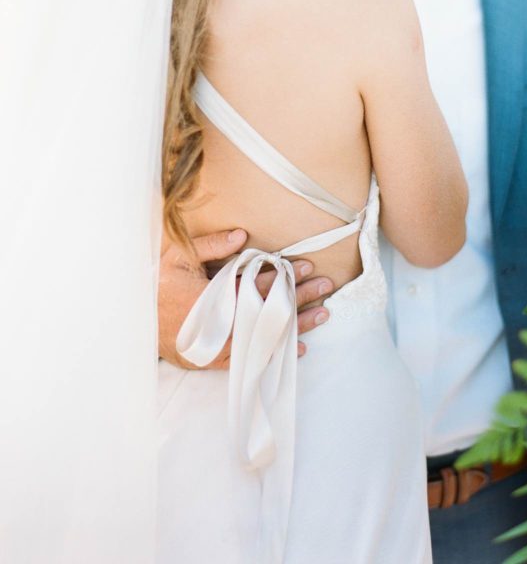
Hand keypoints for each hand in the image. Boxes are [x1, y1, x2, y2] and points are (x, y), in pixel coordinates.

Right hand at [158, 229, 331, 369]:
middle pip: (267, 310)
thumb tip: (241, 234)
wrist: (134, 324)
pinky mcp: (215, 360)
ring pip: (265, 334)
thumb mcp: (177, 257)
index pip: (255, 284)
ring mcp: (219, 345)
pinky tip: (298, 348)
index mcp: (211, 297)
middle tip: (325, 286)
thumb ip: (210, 246)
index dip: (282, 275)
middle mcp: (219, 324)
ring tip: (323, 314)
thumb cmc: (156, 286)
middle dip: (299, 297)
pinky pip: (252, 357)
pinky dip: (275, 352)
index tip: (306, 265)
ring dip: (296, 324)